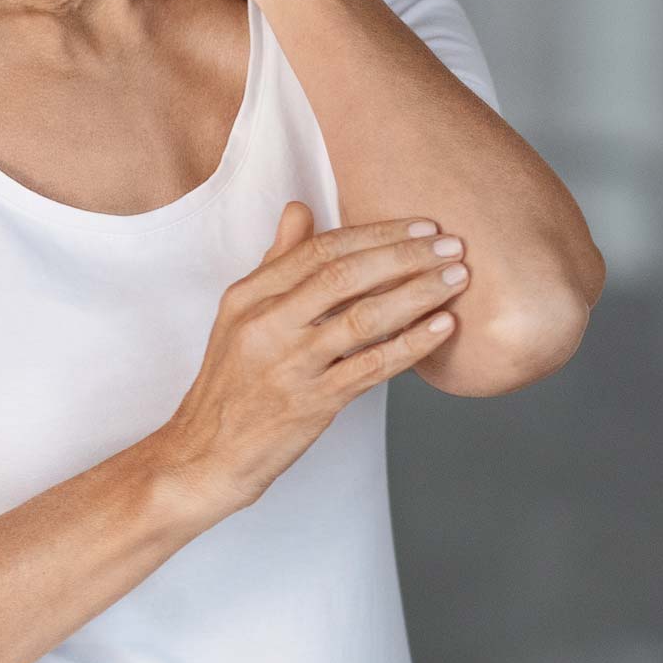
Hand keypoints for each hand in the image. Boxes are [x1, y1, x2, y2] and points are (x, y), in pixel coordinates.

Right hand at [157, 202, 469, 514]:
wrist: (204, 454)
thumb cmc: (229, 385)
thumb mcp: (238, 317)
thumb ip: (275, 263)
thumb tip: (300, 209)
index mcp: (249, 297)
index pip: (320, 249)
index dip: (376, 234)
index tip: (420, 226)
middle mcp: (266, 326)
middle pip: (345, 275)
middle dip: (406, 255)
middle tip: (451, 246)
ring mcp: (290, 366)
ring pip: (364, 318)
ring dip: (418, 294)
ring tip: (457, 280)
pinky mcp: (312, 404)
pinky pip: (372, 368)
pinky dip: (412, 345)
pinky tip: (442, 328)